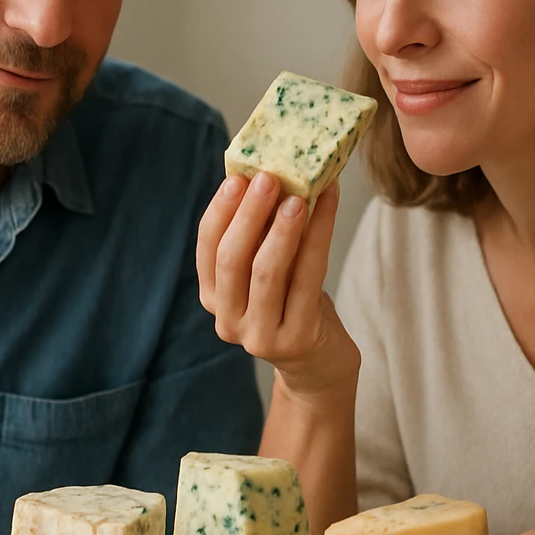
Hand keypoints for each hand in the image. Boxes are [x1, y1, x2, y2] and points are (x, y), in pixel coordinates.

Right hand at [196, 173, 358, 397]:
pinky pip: (307, 279)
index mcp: (213, 297)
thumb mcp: (267, 270)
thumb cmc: (291, 303)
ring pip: (266, 272)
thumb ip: (259, 235)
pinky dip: (317, 237)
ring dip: (282, 229)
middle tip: (268, 178)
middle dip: (248, 214)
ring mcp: (259, 335)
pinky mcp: (295, 338)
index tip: (238, 177)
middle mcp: (228, 320)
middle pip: (231, 259)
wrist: (318, 362)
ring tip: (298, 196)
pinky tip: (327, 208)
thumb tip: (267, 173)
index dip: (221, 211)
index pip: (207, 248)